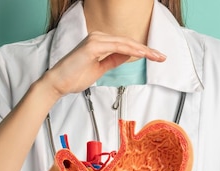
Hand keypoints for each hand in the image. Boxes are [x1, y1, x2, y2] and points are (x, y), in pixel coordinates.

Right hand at [41, 31, 165, 97]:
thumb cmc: (73, 77)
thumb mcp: (100, 69)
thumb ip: (113, 60)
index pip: (125, 45)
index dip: (142, 50)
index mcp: (99, 42)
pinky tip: (141, 55)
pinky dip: (131, 50)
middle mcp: (97, 37)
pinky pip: (117, 47)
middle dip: (147, 50)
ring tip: (155, 56)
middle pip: (128, 41)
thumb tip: (127, 56)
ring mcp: (95, 40)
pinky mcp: (92, 46)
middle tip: (161, 56)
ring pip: (125, 43)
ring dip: (142, 50)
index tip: (155, 57)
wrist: (57, 83)